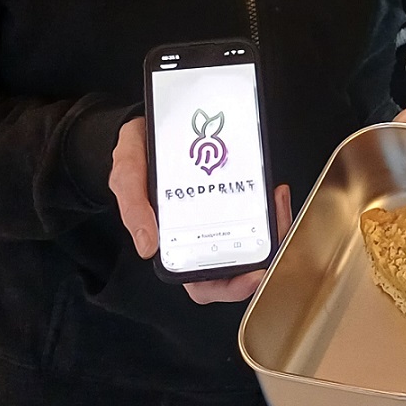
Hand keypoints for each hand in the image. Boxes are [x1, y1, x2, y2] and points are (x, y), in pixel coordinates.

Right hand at [108, 118, 293, 303]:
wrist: (150, 118)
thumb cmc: (138, 153)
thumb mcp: (128, 175)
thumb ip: (133, 206)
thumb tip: (147, 247)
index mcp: (175, 242)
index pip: (205, 282)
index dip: (230, 287)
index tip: (253, 275)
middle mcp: (201, 231)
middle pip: (239, 263)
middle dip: (266, 256)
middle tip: (277, 234)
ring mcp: (220, 211)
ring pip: (254, 237)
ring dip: (273, 225)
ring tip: (277, 200)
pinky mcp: (234, 188)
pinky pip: (258, 206)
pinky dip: (269, 202)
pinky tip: (273, 188)